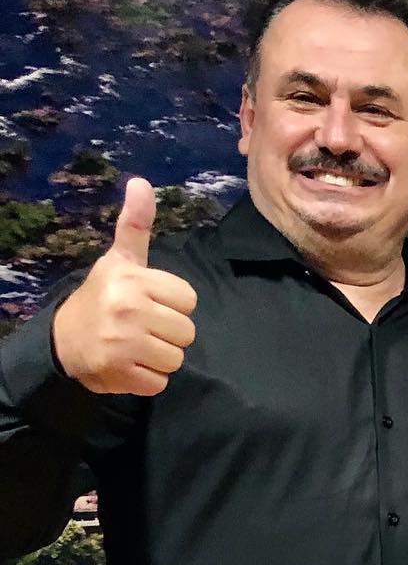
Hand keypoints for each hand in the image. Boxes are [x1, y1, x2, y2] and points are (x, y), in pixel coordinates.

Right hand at [51, 177, 197, 394]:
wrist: (62, 340)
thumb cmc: (102, 297)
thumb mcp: (119, 260)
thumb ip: (136, 225)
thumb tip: (141, 182)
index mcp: (133, 280)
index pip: (189, 300)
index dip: (174, 304)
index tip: (150, 302)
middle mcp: (128, 308)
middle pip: (187, 332)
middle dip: (169, 333)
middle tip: (142, 327)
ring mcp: (122, 343)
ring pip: (176, 358)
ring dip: (160, 357)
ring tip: (137, 346)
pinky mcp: (118, 372)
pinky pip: (159, 382)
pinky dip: (148, 379)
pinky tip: (130, 365)